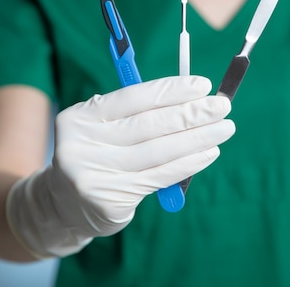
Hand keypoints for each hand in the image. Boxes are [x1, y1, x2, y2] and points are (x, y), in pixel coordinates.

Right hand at [6, 76, 234, 257]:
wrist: (64, 205)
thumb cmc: (96, 154)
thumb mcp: (104, 127)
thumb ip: (138, 112)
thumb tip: (192, 97)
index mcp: (80, 117)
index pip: (132, 98)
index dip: (170, 90)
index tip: (202, 85)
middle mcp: (83, 145)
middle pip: (148, 124)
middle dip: (191, 113)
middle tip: (222, 106)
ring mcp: (95, 175)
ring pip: (158, 151)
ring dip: (198, 138)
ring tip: (225, 128)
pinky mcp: (111, 200)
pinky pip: (160, 176)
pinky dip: (189, 163)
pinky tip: (209, 151)